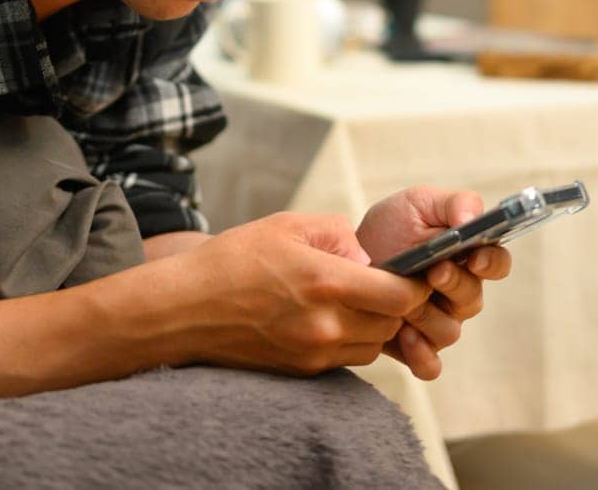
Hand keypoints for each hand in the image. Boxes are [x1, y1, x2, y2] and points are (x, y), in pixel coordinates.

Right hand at [168, 213, 432, 376]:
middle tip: (380, 282)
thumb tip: (369, 257)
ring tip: (349, 299)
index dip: (415, 284)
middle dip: (395, 304)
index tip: (408, 270)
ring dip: (374, 325)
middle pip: (393, 324)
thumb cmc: (232, 260)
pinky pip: (347, 359)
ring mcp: (314, 354)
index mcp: (326, 282)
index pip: (402, 297)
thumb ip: (338, 234)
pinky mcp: (302, 371)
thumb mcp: (286, 226)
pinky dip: (349, 340)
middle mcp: (326, 325)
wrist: (182, 310)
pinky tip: (326, 318)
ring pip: (374, 346)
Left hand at [355, 187, 513, 379]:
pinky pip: (430, 365)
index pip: (497, 264)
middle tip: (433, 271)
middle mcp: (459, 293)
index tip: (474, 257)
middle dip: (453, 285)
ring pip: (449, 331)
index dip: (491, 263)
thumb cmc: (390, 226)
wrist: (346, 257)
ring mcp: (437, 320)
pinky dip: (421, 356)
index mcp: (468, 256)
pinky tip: (405, 336)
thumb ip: (454, 203)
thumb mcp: (420, 203)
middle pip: (473, 299)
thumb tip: (473, 218)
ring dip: (427, 316)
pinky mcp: (414, 345)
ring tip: (404, 302)